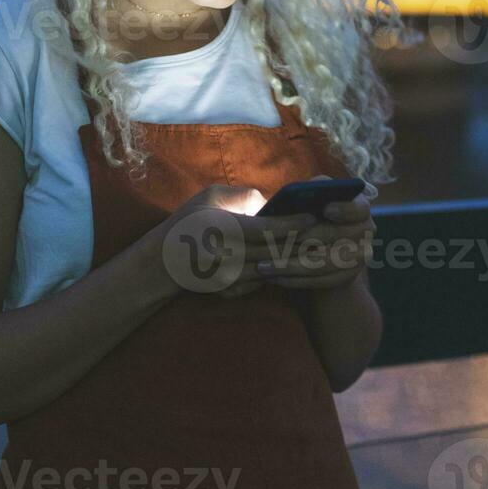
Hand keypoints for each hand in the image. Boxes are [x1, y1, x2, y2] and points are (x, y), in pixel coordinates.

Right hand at [152, 184, 318, 298]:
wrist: (163, 262)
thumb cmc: (188, 221)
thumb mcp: (210, 197)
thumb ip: (244, 197)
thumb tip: (273, 204)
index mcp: (222, 228)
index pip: (266, 228)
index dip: (292, 223)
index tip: (312, 217)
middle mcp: (227, 256)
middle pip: (274, 251)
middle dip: (301, 242)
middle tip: (325, 233)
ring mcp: (229, 278)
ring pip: (272, 269)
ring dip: (294, 260)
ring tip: (316, 248)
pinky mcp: (230, 291)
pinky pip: (262, 281)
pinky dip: (278, 272)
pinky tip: (293, 263)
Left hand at [255, 174, 374, 290]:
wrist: (321, 248)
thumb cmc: (308, 216)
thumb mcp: (309, 202)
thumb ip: (307, 196)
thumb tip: (294, 197)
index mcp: (360, 207)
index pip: (359, 208)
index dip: (344, 209)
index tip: (326, 210)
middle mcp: (366, 230)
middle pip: (337, 236)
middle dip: (301, 240)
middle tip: (271, 244)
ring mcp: (361, 255)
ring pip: (325, 263)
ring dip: (291, 266)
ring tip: (263, 267)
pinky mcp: (349, 276)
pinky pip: (322, 281)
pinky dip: (296, 280)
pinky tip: (274, 278)